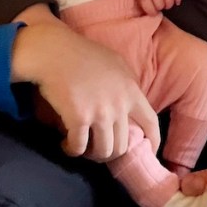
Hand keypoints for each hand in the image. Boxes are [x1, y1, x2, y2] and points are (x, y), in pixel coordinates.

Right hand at [10, 14, 159, 160]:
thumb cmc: (83, 54)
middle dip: (110, 151)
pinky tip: (65, 144)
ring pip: (103, 151)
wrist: (54, 51)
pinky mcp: (79, 118)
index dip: (152, 140)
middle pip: (123, 144)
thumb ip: (127, 85)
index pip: (151, 122)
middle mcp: (119, 104)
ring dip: (92, 154)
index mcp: (131, 90)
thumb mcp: (116, 63)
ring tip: (82, 147)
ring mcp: (100, 112)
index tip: (149, 151)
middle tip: (97, 148)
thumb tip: (130, 105)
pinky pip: (78, 147)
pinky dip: (72, 150)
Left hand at [132, 0, 180, 14]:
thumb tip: (145, 9)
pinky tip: (175, 2)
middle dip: (159, 8)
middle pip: (160, 6)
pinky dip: (177, 0)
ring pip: (169, 2)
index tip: (153, 12)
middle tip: (159, 6)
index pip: (150, 10)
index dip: (152, 13)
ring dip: (168, 5)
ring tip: (166, 3)